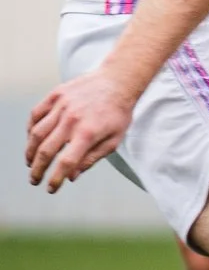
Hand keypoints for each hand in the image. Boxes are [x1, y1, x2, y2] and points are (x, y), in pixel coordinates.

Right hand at [25, 70, 139, 192]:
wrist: (117, 81)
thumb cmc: (118, 113)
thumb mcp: (114, 139)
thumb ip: (92, 158)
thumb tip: (72, 176)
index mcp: (88, 133)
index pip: (66, 162)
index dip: (56, 178)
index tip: (50, 188)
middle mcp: (71, 120)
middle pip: (46, 150)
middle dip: (37, 169)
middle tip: (34, 180)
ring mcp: (61, 106)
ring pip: (36, 133)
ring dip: (30, 152)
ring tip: (30, 163)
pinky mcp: (55, 95)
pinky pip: (36, 115)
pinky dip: (30, 129)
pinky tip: (32, 140)